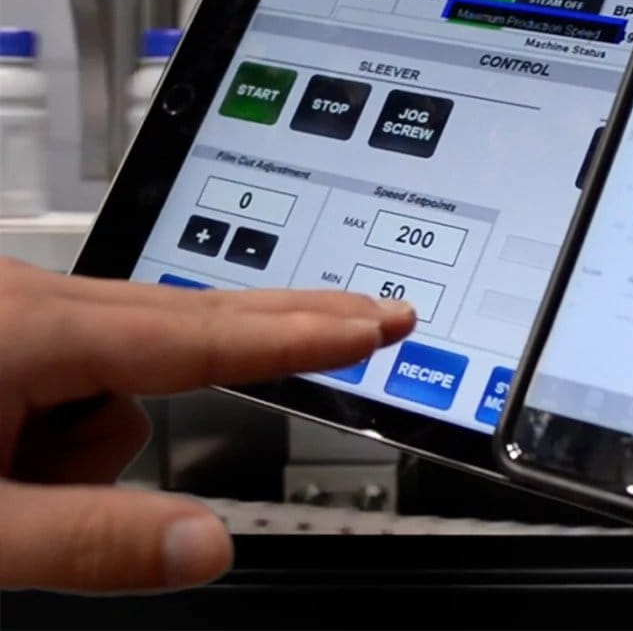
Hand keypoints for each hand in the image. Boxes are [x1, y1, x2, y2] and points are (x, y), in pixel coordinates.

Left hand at [0, 258, 413, 592]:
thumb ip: (91, 542)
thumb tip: (209, 548)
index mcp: (31, 331)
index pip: (198, 338)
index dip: (297, 337)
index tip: (373, 327)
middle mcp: (29, 300)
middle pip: (179, 327)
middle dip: (268, 340)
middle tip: (378, 317)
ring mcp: (11, 308)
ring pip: (114, 369)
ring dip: (86, 436)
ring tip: (4, 488)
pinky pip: (71, 370)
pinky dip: (58, 419)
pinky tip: (0, 461)